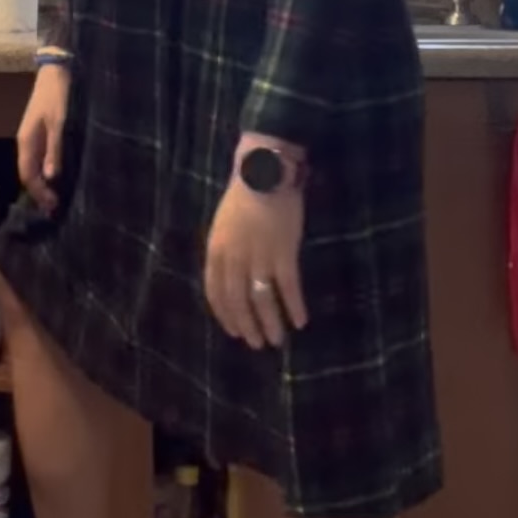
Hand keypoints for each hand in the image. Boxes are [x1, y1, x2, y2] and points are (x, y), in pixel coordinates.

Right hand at [17, 63, 70, 213]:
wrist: (57, 70)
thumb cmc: (59, 96)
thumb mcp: (61, 123)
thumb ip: (55, 150)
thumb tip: (50, 178)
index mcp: (27, 141)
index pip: (27, 175)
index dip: (38, 193)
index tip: (53, 206)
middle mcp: (26, 142)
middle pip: (28, 173)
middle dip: (39, 191)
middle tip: (55, 207)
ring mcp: (32, 137)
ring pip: (33, 166)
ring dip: (42, 182)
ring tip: (56, 196)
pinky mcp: (40, 132)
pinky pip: (39, 157)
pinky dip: (46, 170)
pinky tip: (57, 175)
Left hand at [204, 177, 307, 349]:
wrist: (264, 173)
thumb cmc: (243, 197)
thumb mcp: (222, 226)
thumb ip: (223, 253)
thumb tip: (228, 280)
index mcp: (216, 251)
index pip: (216, 294)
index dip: (226, 316)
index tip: (235, 332)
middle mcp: (234, 259)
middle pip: (239, 302)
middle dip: (248, 327)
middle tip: (257, 344)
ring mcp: (259, 256)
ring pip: (262, 300)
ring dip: (270, 323)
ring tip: (277, 340)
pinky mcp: (284, 252)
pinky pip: (289, 287)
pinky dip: (294, 306)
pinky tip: (301, 320)